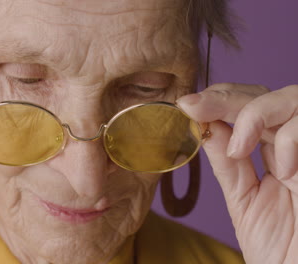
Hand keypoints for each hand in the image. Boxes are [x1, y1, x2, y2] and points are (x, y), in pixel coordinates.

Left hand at [177, 84, 297, 263]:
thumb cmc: (280, 250)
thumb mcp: (245, 201)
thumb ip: (228, 164)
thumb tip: (204, 125)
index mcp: (275, 154)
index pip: (249, 108)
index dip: (220, 99)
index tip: (187, 104)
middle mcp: (296, 147)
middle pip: (267, 96)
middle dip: (227, 97)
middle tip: (193, 106)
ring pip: (292, 98)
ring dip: (256, 113)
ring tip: (239, 148)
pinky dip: (291, 139)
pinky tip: (282, 169)